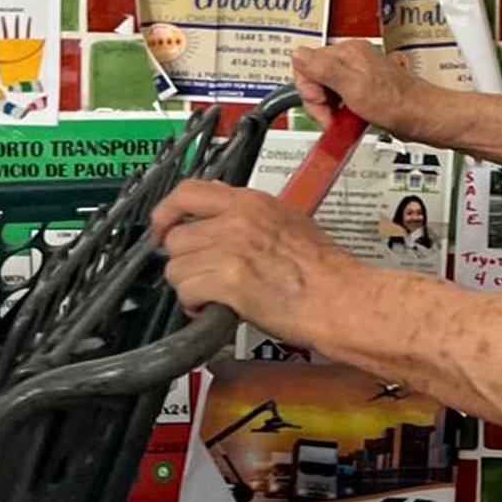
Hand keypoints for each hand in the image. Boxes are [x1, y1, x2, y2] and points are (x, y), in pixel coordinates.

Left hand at [152, 179, 351, 341]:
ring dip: (189, 286)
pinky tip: (214, 309)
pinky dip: (195, 306)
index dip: (167, 212)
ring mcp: (231, 249)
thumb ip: (249, 214)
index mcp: (251, 202)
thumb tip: (220, 215)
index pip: (188, 192)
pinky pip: (186, 293)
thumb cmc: (323, 269)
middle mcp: (237, 220)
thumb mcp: (287, 220)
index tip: (163, 228)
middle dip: (183, 260)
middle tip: (200, 275)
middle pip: (176, 236)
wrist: (339, 298)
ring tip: (212, 295)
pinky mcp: (228, 281)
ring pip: (176, 268)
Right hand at [292, 40, 426, 138]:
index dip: (310, 90)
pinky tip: (351, 119)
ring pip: (324, 91)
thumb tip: (298, 53)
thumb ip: (324, 69)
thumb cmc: (396, 103)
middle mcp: (352, 59)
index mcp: (348, 52)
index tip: (324, 104)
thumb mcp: (354, 87)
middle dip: (319, 103)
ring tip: (344, 119)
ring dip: (329, 110)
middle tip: (333, 116)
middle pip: (313, 79)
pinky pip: (338, 100)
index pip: (306, 64)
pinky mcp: (362, 89)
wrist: (422, 117)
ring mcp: (357, 74)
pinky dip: (340, 113)